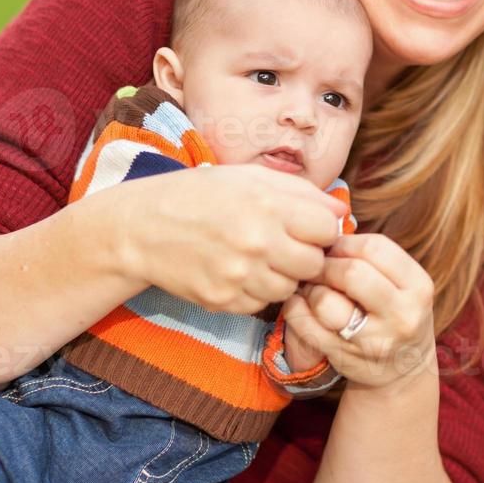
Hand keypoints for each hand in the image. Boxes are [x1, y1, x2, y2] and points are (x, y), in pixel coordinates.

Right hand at [106, 164, 347, 314]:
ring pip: (290, 289)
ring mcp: (240, 276)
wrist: (142, 228)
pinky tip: (236, 271)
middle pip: (314, 265)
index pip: (328, 230)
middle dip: (305, 256)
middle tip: (284, 245)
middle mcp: (257, 242)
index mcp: (268, 205)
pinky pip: (261, 304)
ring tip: (257, 257)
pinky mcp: (224, 301)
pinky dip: (255, 291)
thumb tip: (341, 212)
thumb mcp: (249, 178)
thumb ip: (301, 192)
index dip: (321, 229)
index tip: (306, 227)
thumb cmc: (200, 195)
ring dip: (281, 276)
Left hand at [280, 233, 435, 389]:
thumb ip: (374, 258)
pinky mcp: (346, 359)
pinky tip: (301, 303)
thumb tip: (326, 233)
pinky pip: (306, 326)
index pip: (374, 247)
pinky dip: (296, 309)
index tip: (335, 249)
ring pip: (325, 301)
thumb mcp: (404, 284)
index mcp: (419, 287)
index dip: (345, 242)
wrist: (404, 371)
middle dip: (326, 265)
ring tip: (314, 289)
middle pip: (349, 272)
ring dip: (311, 289)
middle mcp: (402, 315)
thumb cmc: (397, 314)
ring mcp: (373, 341)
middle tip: (318, 268)